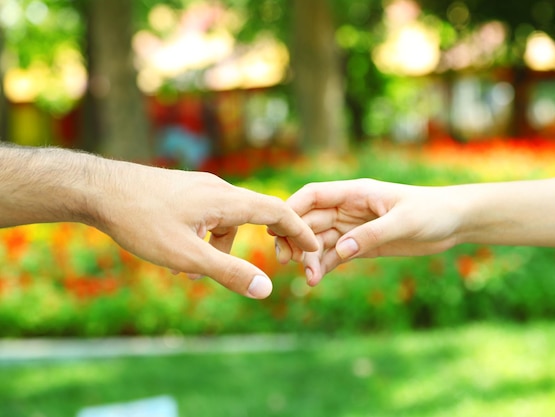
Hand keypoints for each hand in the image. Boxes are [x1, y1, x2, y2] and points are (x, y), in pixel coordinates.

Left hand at [93, 163, 318, 298]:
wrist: (100, 189)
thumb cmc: (141, 221)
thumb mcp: (187, 256)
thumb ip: (228, 272)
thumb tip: (266, 290)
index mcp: (226, 200)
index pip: (277, 210)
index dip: (299, 229)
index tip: (315, 247)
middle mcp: (219, 189)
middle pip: (257, 213)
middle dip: (268, 239)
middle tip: (278, 262)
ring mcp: (201, 188)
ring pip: (228, 220)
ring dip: (222, 248)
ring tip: (193, 273)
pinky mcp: (186, 192)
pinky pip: (209, 216)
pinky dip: (206, 238)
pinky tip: (179, 256)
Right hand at [278, 179, 461, 285]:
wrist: (455, 222)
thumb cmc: (432, 212)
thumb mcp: (404, 221)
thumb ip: (372, 235)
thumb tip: (340, 250)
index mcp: (355, 193)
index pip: (313, 196)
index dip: (292, 210)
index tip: (278, 231)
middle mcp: (349, 209)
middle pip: (310, 221)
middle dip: (296, 240)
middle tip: (290, 262)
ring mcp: (354, 228)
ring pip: (320, 241)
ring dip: (309, 258)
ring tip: (309, 280)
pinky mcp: (362, 245)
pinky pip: (335, 255)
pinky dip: (323, 266)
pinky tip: (316, 280)